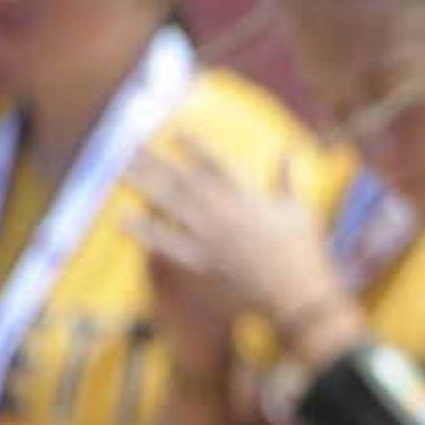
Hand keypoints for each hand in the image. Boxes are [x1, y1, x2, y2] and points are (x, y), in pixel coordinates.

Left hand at [126, 136, 343, 340]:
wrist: (296, 291)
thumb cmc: (303, 250)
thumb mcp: (299, 209)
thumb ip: (287, 179)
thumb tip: (287, 151)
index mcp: (246, 198)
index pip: (214, 166)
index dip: (193, 147)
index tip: (174, 132)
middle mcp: (222, 213)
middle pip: (182, 181)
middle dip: (157, 161)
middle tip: (132, 145)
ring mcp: (209, 237)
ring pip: (170, 206)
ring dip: (144, 185)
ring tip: (122, 170)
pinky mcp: (202, 261)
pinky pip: (168, 244)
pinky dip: (145, 232)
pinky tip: (124, 219)